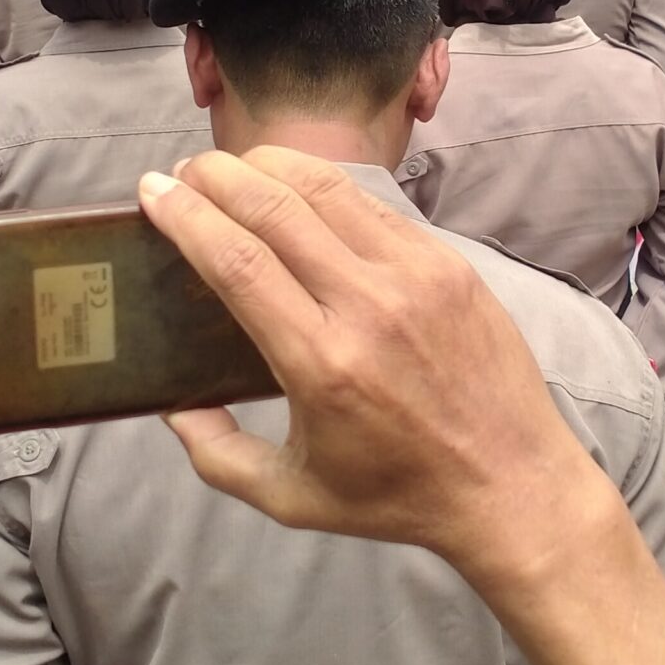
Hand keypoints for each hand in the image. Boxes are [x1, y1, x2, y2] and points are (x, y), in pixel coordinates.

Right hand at [139, 150, 593, 585]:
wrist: (512, 485)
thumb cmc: (397, 496)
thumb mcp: (292, 498)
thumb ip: (218, 456)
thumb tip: (171, 405)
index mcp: (320, 363)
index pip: (237, 261)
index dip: (186, 216)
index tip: (152, 192)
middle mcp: (367, 306)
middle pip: (274, 207)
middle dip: (216, 175)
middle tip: (183, 171)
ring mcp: (415, 276)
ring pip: (328, 188)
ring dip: (268, 166)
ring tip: (233, 168)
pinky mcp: (449, 264)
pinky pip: (374, 207)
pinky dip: (325, 186)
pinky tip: (298, 188)